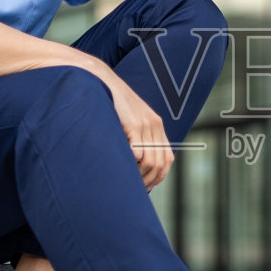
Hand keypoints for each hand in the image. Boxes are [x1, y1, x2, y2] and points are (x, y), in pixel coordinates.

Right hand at [99, 68, 174, 189]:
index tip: (147, 185)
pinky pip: (138, 151)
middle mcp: (155, 125)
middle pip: (161, 162)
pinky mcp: (134, 124)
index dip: (159, 175)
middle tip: (137, 189)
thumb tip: (134, 162)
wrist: (102, 81)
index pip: (167, 158)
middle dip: (150, 180)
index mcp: (156, 125)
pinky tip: (123, 166)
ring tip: (129, 180)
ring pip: (151, 160)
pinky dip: (132, 163)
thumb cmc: (110, 104)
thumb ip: (135, 137)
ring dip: (140, 175)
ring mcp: (145, 124)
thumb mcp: (128, 120)